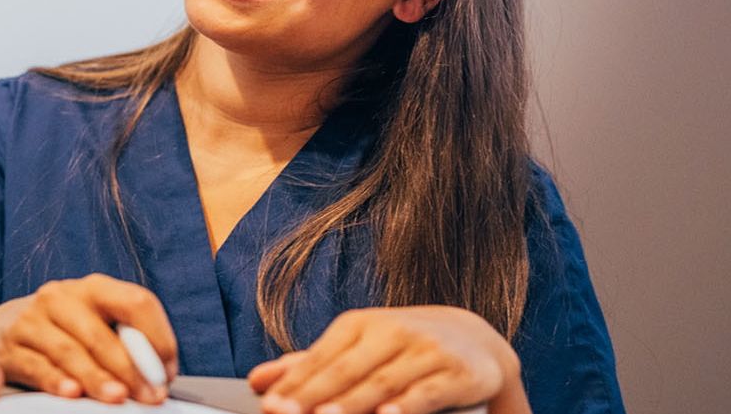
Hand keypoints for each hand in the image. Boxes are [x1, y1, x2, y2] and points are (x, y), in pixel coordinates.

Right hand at [0, 273, 177, 404]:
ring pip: (70, 352)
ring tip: (118, 398)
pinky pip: (37, 367)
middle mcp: (61, 297)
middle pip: (102, 334)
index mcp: (93, 287)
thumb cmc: (63, 328)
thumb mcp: (94, 321)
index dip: (158, 337)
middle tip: (149, 395)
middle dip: (131, 369)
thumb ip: (123, 339)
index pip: (136, 302)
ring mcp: (32, 320)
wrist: (3, 327)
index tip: (166, 370)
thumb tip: (158, 372)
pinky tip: (72, 393)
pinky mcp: (10, 347)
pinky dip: (57, 381)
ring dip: (98, 378)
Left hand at [247, 306, 527, 413]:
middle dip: (314, 396)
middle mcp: (391, 332)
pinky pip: (428, 392)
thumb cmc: (400, 347)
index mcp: (358, 324)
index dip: (294, 385)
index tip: (269, 406)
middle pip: (347, 370)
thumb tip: (256, 381)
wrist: (474, 338)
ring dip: (353, 404)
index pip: (320, 358)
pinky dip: (408, 405)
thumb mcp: (355, 347)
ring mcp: (425, 350)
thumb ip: (307, 366)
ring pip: (383, 382)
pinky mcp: (457, 372)